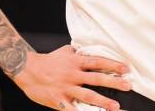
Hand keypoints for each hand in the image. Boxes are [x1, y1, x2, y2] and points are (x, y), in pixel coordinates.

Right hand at [14, 45, 131, 110]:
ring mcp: (66, 88)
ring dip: (103, 101)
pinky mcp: (59, 101)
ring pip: (87, 95)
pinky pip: (72, 110)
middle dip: (113, 82)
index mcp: (75, 61)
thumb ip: (78, 52)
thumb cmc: (47, 61)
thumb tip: (90, 49)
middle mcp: (72, 74)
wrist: (26, 69)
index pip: (98, 62)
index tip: (126, 69)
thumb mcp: (65, 51)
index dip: (113, 65)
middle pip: (96, 78)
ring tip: (115, 106)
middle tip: (127, 85)